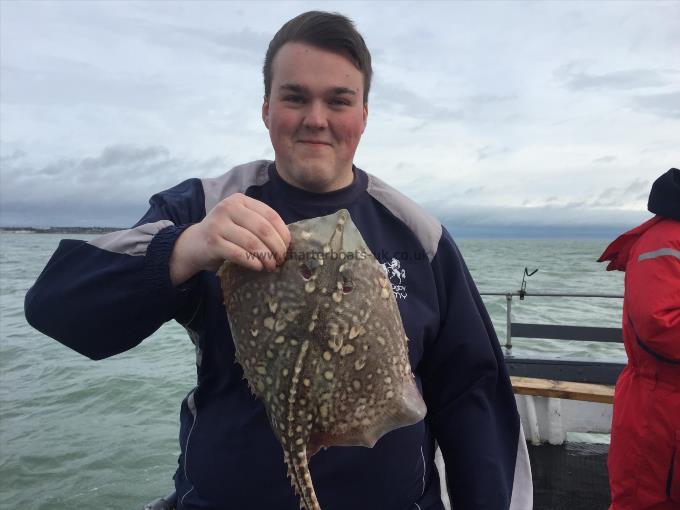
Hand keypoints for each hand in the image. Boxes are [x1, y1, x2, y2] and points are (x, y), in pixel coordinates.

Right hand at [169, 193, 289, 285]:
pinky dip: (252, 262)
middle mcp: (228, 207)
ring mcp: (218, 224)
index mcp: (240, 200)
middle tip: (281, 260)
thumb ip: (260, 225)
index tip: (288, 247)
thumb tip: (287, 242)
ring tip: (271, 266)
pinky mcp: (212, 242)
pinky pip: (239, 254)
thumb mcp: (241, 222)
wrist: (194, 244)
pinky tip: (258, 267)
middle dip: (276, 247)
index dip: (282, 232)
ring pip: (252, 242)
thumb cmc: (225, 234)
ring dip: (266, 257)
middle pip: (263, 229)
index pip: (270, 215)